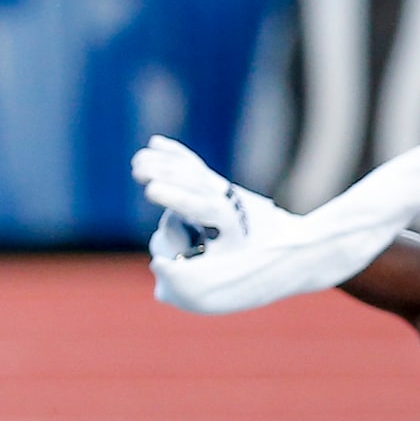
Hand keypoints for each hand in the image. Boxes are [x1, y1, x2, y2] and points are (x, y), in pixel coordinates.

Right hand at [133, 135, 285, 261]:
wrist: (283, 249)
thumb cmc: (243, 269)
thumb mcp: (218, 278)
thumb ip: (187, 274)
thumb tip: (158, 264)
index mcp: (230, 226)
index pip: (201, 206)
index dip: (176, 197)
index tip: (151, 190)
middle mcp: (227, 202)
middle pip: (193, 182)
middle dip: (165, 173)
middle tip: (137, 170)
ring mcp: (221, 190)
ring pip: (191, 170)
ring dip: (163, 162)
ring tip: (137, 162)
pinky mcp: (215, 186)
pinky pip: (193, 165)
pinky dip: (175, 153)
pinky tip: (155, 142)